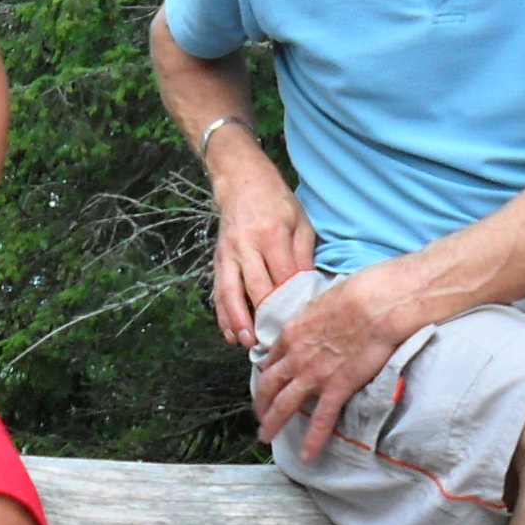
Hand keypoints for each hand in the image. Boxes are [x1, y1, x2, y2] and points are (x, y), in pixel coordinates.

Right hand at [208, 147, 317, 345]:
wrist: (241, 181)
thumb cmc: (276, 202)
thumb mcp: (299, 222)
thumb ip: (303, 254)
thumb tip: (307, 288)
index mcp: (272, 235)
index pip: (284, 277)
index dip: (292, 303)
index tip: (301, 324)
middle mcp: (247, 246)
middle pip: (257, 289)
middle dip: (267, 318)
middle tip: (279, 342)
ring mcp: (228, 254)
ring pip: (231, 293)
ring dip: (239, 321)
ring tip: (248, 343)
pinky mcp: (218, 259)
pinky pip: (218, 290)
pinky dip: (222, 313)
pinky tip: (230, 332)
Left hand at [251, 259, 423, 458]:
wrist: (375, 304)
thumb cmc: (357, 293)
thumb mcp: (324, 300)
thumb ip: (316, 317)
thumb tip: (321, 319)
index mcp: (293, 333)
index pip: (272, 358)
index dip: (267, 374)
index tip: (267, 383)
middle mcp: (296, 356)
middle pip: (269, 385)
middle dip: (261, 403)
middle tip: (259, 416)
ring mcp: (314, 375)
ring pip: (284, 404)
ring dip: (273, 423)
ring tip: (266, 437)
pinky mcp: (336, 388)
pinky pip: (321, 419)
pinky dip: (313, 439)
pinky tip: (306, 455)